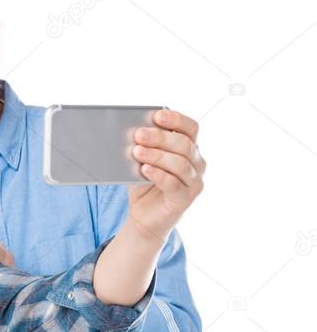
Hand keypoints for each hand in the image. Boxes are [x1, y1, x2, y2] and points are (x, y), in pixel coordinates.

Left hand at [125, 109, 205, 244]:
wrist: (143, 215)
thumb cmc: (144, 182)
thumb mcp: (142, 160)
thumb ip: (143, 146)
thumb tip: (133, 131)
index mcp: (189, 148)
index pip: (191, 128)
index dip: (176, 119)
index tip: (157, 116)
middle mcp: (197, 163)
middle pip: (184, 144)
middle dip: (160, 137)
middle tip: (138, 134)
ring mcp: (194, 181)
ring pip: (180, 163)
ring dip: (157, 155)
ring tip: (137, 151)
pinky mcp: (185, 199)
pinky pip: (174, 184)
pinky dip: (158, 174)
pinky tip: (145, 169)